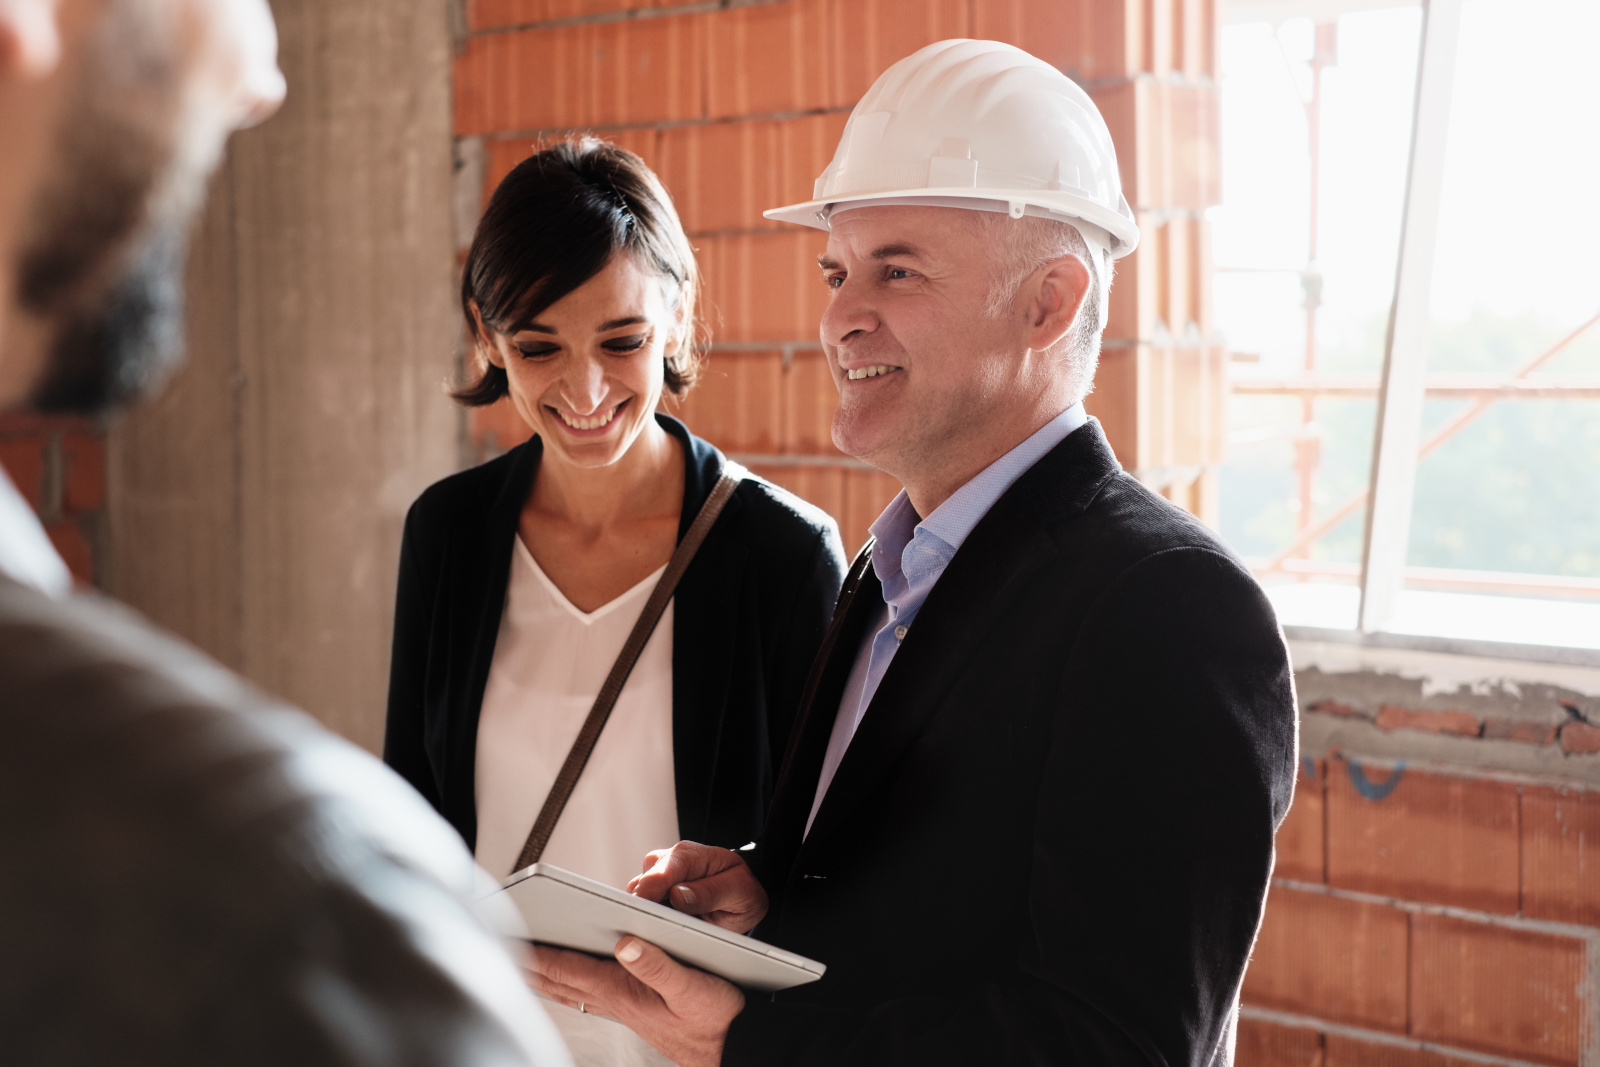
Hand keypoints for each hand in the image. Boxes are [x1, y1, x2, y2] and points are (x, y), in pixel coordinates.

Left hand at [521, 938, 743, 1066]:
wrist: (731, 1049)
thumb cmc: (716, 1019)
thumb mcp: (694, 987)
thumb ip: (658, 965)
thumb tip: (625, 942)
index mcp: (624, 991)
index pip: (570, 969)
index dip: (540, 954)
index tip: (514, 938)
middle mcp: (617, 1000)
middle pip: (561, 980)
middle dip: (532, 964)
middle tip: (504, 946)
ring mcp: (622, 1007)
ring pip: (571, 990)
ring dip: (545, 976)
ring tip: (523, 962)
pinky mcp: (633, 1010)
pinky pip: (588, 995)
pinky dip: (568, 984)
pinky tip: (565, 981)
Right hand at [628, 841, 768, 933]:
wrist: (739, 894)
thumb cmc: (740, 890)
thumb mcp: (740, 891)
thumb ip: (711, 892)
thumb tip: (678, 896)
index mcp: (687, 856)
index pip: (658, 876)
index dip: (647, 898)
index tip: (642, 919)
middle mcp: (666, 862)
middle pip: (639, 889)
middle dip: (643, 913)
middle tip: (653, 937)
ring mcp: (654, 878)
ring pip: (634, 901)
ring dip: (644, 920)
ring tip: (662, 939)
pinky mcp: (649, 895)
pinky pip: (637, 910)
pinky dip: (645, 924)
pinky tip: (658, 937)